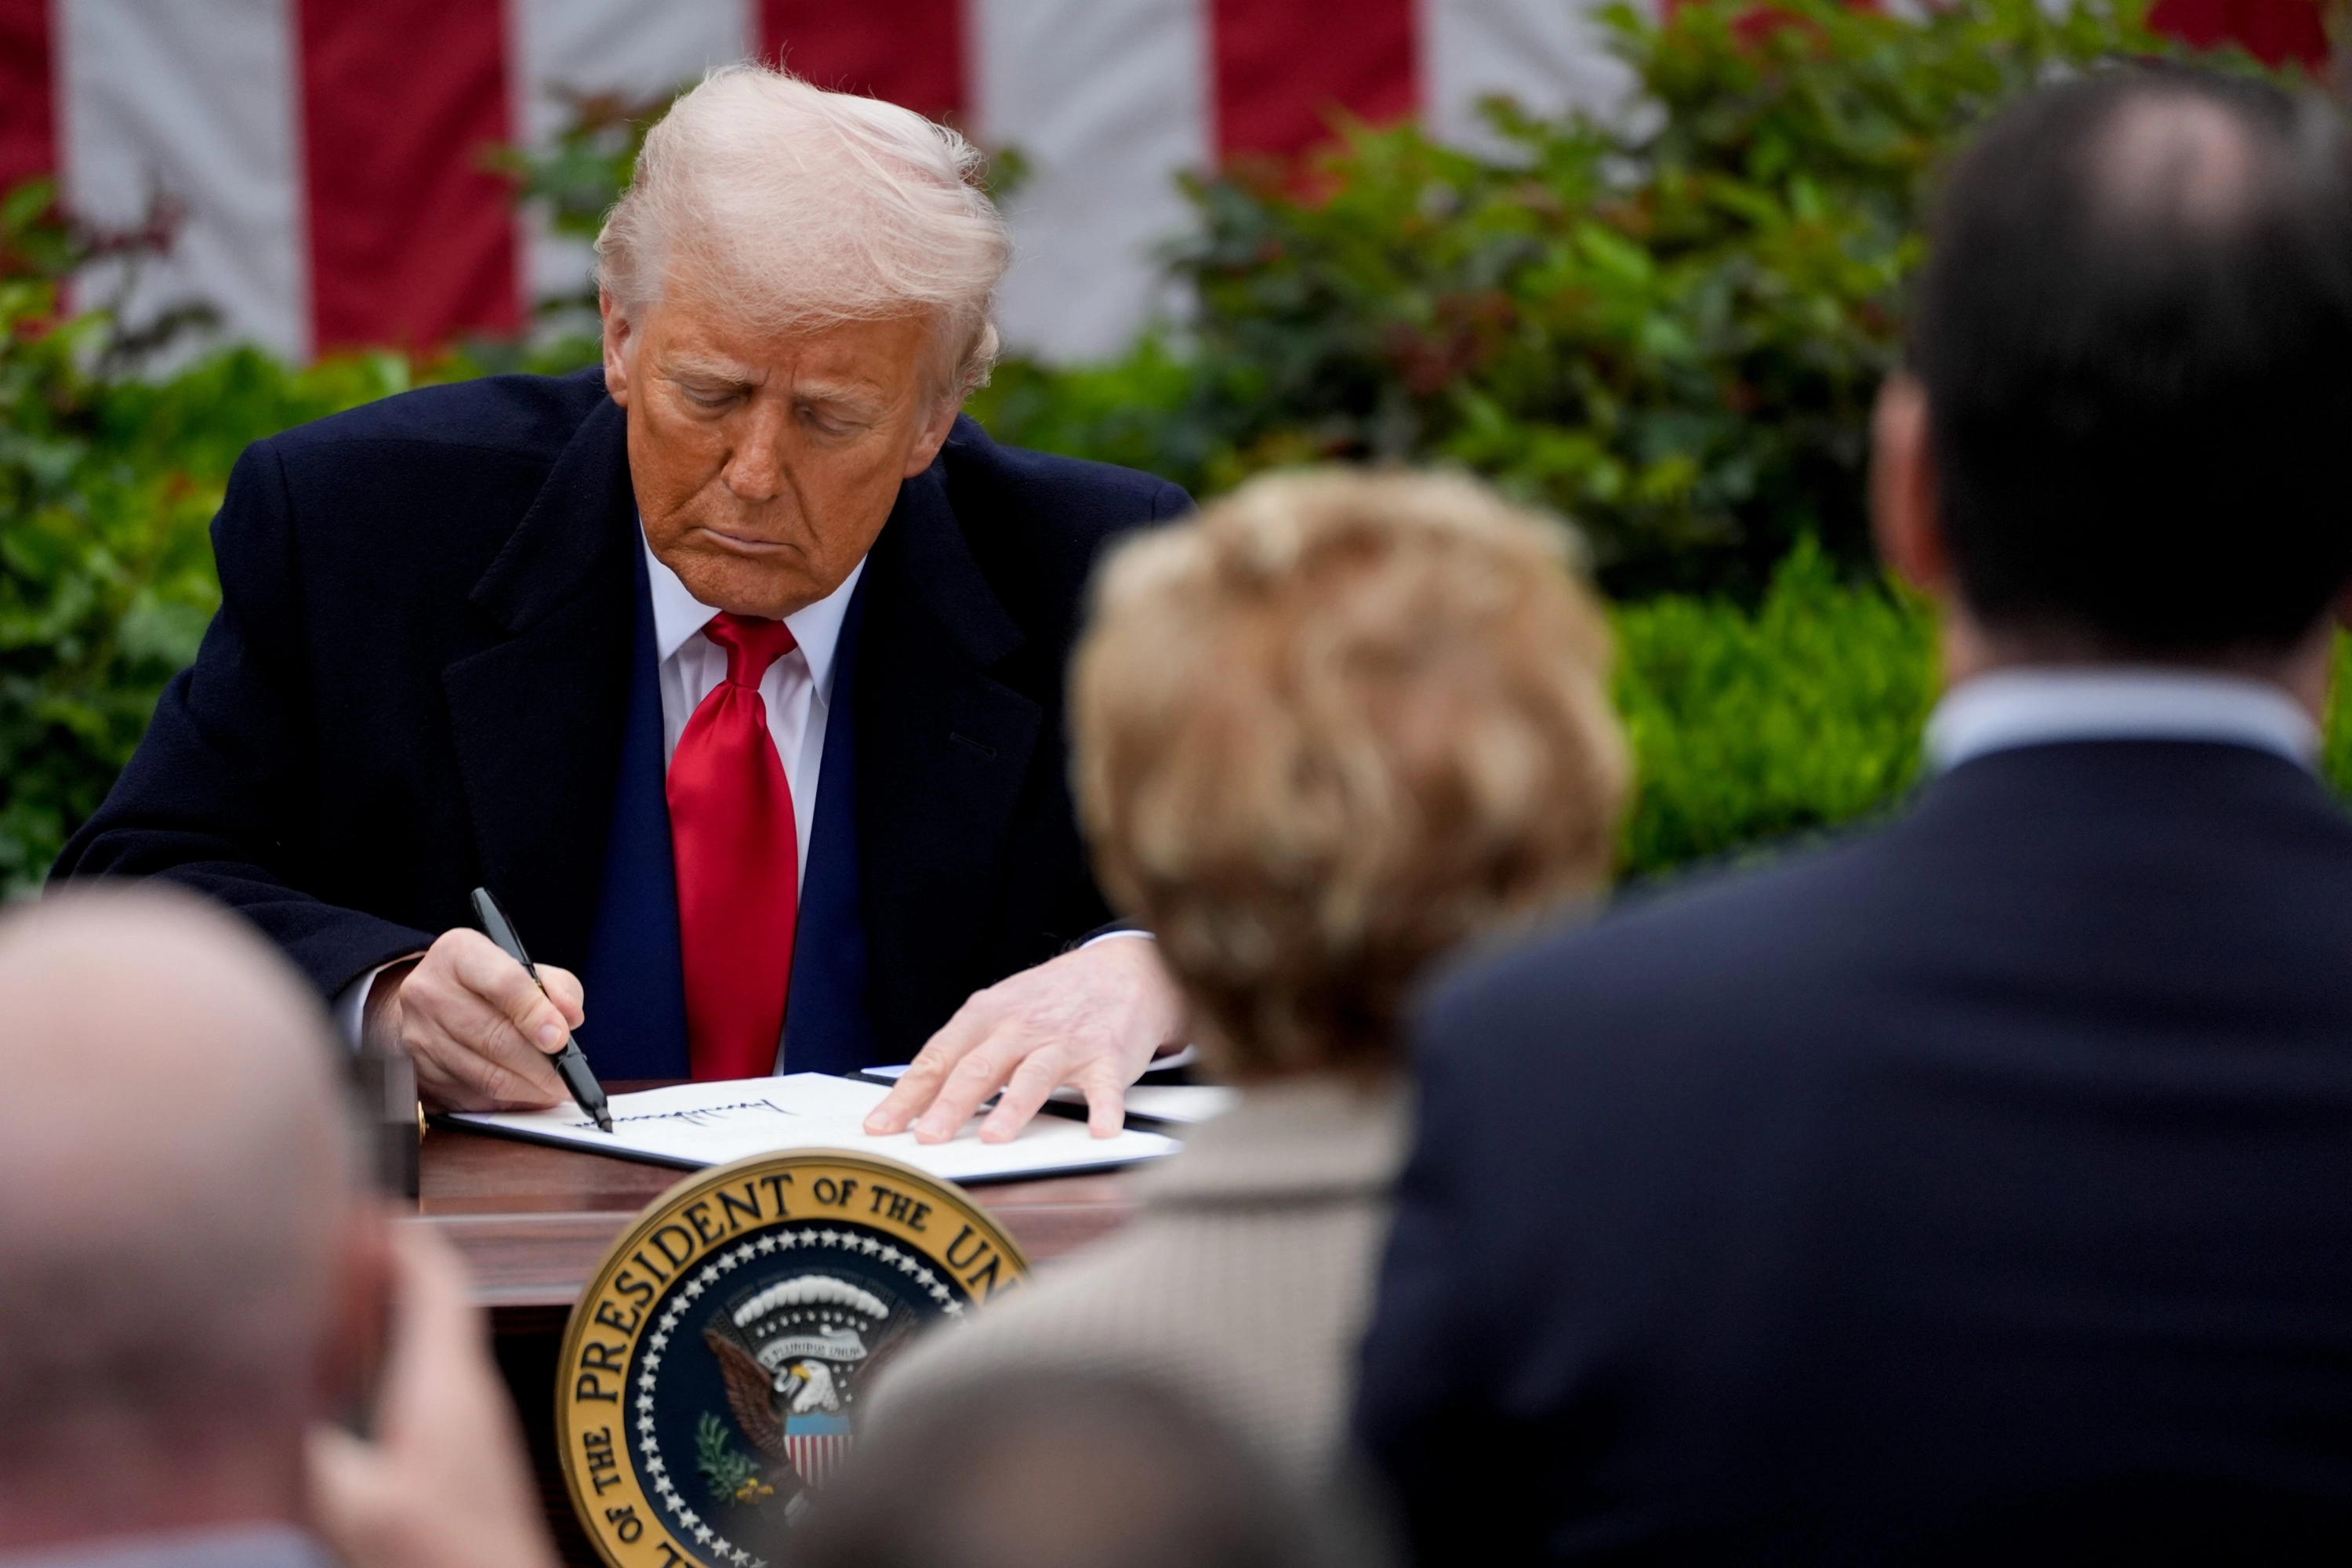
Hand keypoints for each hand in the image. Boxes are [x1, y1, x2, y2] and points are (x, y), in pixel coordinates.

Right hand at [307, 1222, 557, 1567]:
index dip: (401, 1235)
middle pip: (432, 1307)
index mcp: (449, 1383)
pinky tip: (348, 1402)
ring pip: (429, 1349)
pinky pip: (427, 1390)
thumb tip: (256, 1412)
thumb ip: (306, 1456)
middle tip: (330, 1260)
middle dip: (383, 1275)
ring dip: (386, 1324)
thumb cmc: (451, 1559)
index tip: (361, 1209)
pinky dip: (389, 1372)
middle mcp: (469, 1393)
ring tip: (327, 1320)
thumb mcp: (357, 1507)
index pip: (438, 1277)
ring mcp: (470, 1427)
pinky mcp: (462, 1461)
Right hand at [365, 928, 583, 1110]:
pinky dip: (506, 1100)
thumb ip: (557, 987)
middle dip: (540, 1065)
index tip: (561, 1038)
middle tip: (568, 1079)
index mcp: (459, 954)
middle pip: (494, 1037)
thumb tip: (570, 1018)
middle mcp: (430, 991)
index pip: (503, 983)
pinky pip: (471, 1095)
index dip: (536, 1013)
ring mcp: (418, 1035)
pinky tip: (526, 1094)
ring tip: (554, 1090)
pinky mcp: (419, 1072)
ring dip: (528, 1089)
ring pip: (484, 1075)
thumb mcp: (526, 968)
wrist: (432, 1000)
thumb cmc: (489, 983)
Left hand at [864, 936, 1185, 1143]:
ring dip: (1013, 1108)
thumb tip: (915, 1099)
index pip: (938, 1058)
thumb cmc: (1051, 1000)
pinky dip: (1103, 1109)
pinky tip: (1099, 1130)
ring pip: (1033, 1076)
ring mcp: (1065, 1042)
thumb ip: (964, 1051)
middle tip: (929, 1138)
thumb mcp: (1000, 1011)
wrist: (1123, 969)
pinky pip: (1104, 1087)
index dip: (908, 1094)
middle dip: (950, 1105)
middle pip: (979, 1068)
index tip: (881, 1127)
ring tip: (994, 1138)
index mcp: (987, 1016)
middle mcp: (1022, 1027)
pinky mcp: (1107, 1056)